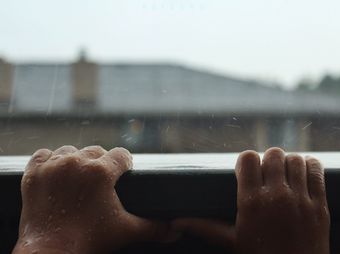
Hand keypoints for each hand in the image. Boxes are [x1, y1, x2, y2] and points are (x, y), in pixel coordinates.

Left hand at [13, 146, 174, 253]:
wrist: (51, 252)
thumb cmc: (89, 241)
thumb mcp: (126, 231)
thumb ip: (153, 228)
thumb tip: (174, 231)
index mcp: (101, 172)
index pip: (122, 154)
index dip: (125, 164)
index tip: (123, 173)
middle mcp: (77, 162)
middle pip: (97, 151)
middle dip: (102, 163)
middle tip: (100, 183)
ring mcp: (53, 166)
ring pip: (71, 150)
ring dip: (77, 161)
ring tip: (78, 178)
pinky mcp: (34, 173)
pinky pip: (44, 154)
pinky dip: (51, 161)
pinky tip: (56, 173)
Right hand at [172, 148, 329, 253]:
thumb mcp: (231, 241)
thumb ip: (203, 227)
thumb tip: (175, 223)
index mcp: (251, 202)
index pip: (248, 158)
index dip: (247, 161)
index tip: (248, 170)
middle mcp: (277, 196)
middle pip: (273, 154)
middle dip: (268, 160)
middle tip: (267, 174)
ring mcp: (301, 200)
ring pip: (295, 159)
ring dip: (289, 163)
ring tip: (284, 175)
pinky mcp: (320, 205)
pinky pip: (317, 171)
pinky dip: (310, 167)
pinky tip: (303, 174)